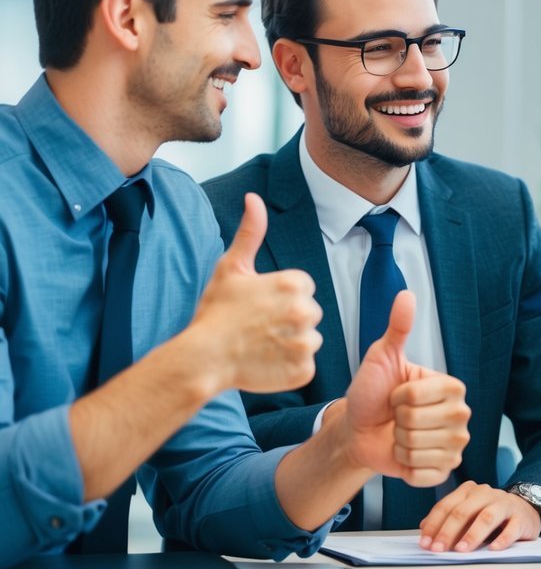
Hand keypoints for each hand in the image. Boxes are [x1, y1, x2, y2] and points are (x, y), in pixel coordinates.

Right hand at [189, 192, 321, 394]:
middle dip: (289, 319)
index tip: (259, 306)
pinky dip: (289, 368)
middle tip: (259, 327)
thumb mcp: (231, 267)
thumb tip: (254, 198)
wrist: (202, 358)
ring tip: (261, 345)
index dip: (280, 298)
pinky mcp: (304, 370)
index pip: (303, 289)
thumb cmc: (215, 312)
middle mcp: (306, 311)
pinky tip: (266, 363)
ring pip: (309, 340)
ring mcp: (306, 343)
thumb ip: (250, 232)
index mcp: (295, 284)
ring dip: (291, 344)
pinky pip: (305, 366)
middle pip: (309, 313)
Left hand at [342, 290, 469, 485]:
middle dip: (397, 422)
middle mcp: (461, 416)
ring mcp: (456, 445)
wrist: (359, 431)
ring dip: (399, 445)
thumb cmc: (372, 394)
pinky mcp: (445, 471)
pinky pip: (422, 473)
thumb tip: (406, 295)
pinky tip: (404, 457)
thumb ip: (398, 327)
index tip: (396, 395)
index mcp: (452, 388)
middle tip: (396, 418)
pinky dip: (405, 467)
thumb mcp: (382, 357)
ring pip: (418, 449)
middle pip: (417, 423)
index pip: (419, 396)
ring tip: (399, 435)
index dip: (398, 397)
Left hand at [418, 481, 540, 552]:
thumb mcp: (468, 512)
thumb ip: (447, 519)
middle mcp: (486, 494)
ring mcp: (505, 504)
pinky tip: (493, 549)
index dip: (433, 525)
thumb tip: (424, 529)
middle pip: (463, 511)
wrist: (525, 508)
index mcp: (469, 491)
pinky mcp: (520, 518)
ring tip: (461, 550)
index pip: (447, 506)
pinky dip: (502, 539)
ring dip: (472, 535)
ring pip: (486, 517)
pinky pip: (511, 528)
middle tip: (438, 549)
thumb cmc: (491, 513)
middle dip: (448, 532)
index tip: (425, 543)